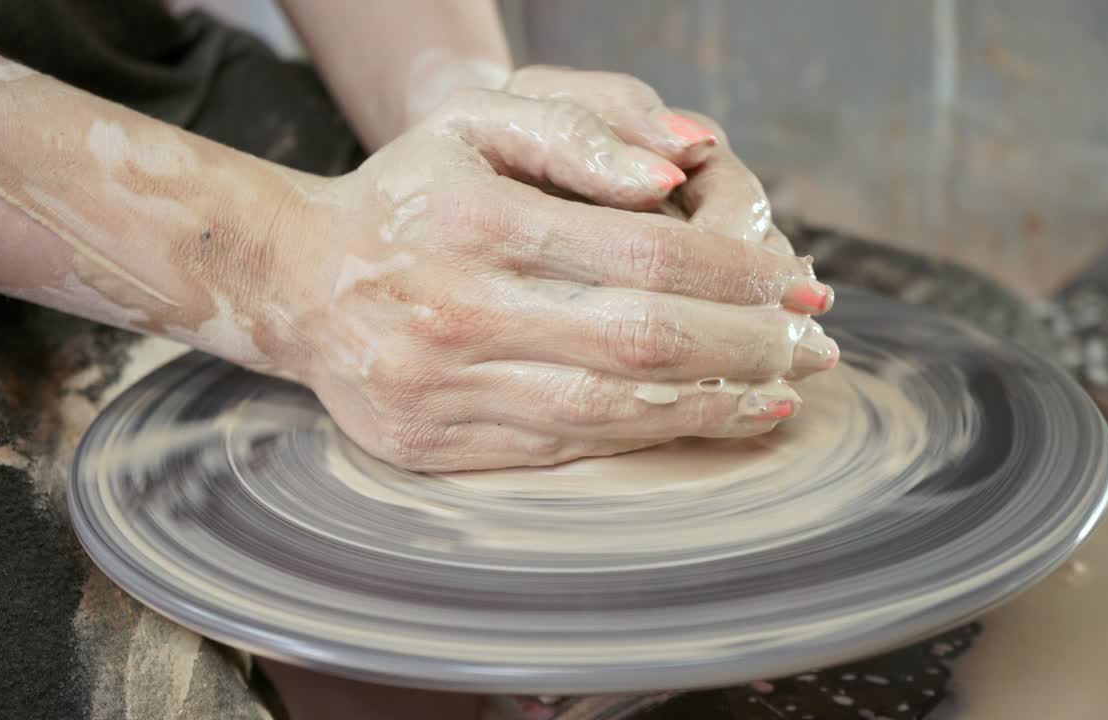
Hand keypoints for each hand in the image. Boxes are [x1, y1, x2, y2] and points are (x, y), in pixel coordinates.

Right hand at [268, 89, 837, 471]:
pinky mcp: (435, 446)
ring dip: (712, 406)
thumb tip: (683, 171)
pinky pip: (561, 451)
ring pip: (609, 412)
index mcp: (479, 224)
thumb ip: (580, 131)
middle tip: (812, 345)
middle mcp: (460, 312)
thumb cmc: (405, 193)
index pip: (646, 255)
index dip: (738, 274)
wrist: (295, 278)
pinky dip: (642, 440)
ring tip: (777, 396)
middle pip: (643, 341)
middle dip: (748, 346)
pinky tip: (696, 423)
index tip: (796, 282)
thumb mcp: (476, 122)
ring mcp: (444, 390)